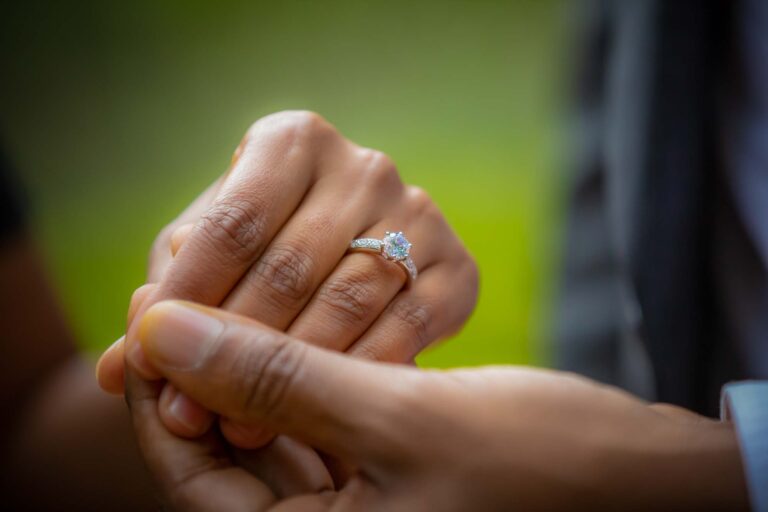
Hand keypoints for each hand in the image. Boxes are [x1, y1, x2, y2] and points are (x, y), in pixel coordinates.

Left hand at [98, 110, 477, 444]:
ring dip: (290, 373)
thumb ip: (169, 303)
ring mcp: (419, 215)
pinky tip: (316, 414)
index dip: (188, 297)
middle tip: (189, 414)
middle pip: (290, 264)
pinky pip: (408, 329)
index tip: (150, 364)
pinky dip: (359, 374)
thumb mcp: (210, 262)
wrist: (357, 254)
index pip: (232, 221)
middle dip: (232, 348)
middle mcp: (364, 166)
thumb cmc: (262, 253)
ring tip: (239, 426)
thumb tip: (118, 368)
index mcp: (293, 140)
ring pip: (349, 300)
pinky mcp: (458, 268)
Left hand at [128, 301, 748, 510]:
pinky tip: (281, 330)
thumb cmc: (535, 458)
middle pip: (220, 456)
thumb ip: (273, 376)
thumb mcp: (395, 415)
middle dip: (201, 376)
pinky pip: (307, 430)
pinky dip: (291, 382)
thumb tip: (160, 329)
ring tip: (226, 302)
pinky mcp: (373, 478)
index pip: (189, 478)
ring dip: (244, 372)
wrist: (634, 473)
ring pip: (262, 439)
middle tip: (182, 296)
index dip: (161, 392)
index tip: (149, 314)